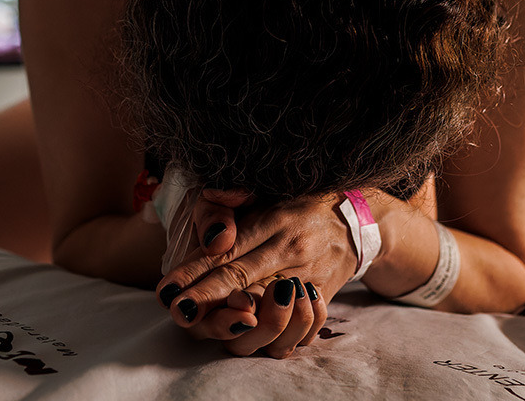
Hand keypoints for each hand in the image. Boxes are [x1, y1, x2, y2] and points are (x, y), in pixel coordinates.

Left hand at [155, 195, 357, 356]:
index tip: (168, 287)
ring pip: (266, 304)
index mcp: (274, 218)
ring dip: (232, 318)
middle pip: (241, 277)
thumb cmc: (299, 204)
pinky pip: (293, 319)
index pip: (228, 248)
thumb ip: (231, 202)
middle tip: (177, 310)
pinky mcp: (322, 294)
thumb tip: (211, 224)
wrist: (356, 219)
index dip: (195, 270)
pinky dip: (269, 329)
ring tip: (201, 324)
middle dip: (205, 297)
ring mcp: (308, 273)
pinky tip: (243, 333)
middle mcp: (291, 247)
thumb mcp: (267, 191)